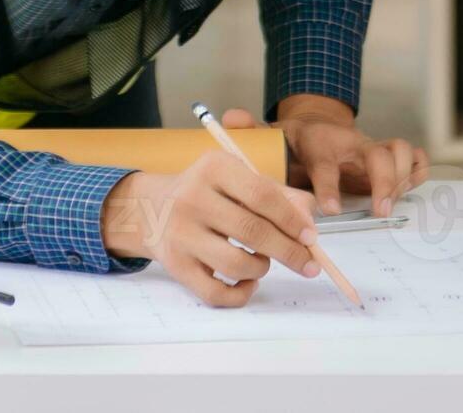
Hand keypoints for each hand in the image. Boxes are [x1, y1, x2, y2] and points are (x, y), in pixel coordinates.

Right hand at [100, 153, 321, 307]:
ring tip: (263, 262)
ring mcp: (180, 233)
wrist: (151, 208)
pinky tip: (248, 282)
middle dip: (289, 252)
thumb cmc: (210, 193)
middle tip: (308, 264)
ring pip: (236, 264)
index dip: (292, 219)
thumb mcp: (240, 179)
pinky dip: (240, 294)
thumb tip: (309, 223)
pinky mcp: (175, 265)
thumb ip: (281, 195)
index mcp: (214, 167)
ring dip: (262, 269)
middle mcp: (192, 198)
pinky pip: (215, 293)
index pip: (262, 195)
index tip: (311, 237)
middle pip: (252, 231)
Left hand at [221, 98, 427, 216]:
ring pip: (400, 152)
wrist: (319, 126)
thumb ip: (252, 132)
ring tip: (390, 204)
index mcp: (320, 142)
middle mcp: (352, 143)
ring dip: (401, 176)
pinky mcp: (389, 157)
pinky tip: (410, 188)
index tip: (329, 210)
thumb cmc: (295, 143)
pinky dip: (419, 170)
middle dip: (383, 180)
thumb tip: (229, 117)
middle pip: (377, 153)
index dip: (329, 185)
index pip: (326, 162)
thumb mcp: (270, 137)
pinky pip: (415, 158)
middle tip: (378, 210)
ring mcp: (373, 148)